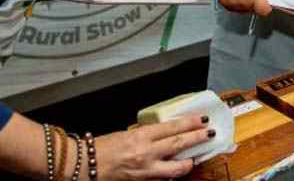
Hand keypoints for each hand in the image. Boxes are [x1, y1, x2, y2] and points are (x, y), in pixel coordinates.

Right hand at [91, 115, 211, 179]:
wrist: (84, 166)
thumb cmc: (101, 147)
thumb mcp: (127, 133)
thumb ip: (146, 134)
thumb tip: (165, 133)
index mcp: (141, 136)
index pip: (172, 128)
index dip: (189, 123)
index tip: (202, 119)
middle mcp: (146, 153)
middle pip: (178, 145)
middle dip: (196, 138)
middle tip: (209, 133)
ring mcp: (145, 171)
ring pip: (175, 168)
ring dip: (188, 162)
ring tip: (196, 157)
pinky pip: (162, 179)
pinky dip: (171, 175)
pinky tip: (177, 171)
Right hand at [208, 0, 283, 14]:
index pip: (264, 11)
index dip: (267, 5)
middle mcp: (241, 3)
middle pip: (254, 10)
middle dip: (257, 3)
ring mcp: (230, 4)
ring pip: (243, 9)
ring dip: (246, 3)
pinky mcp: (222, 2)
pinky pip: (233, 7)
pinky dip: (237, 1)